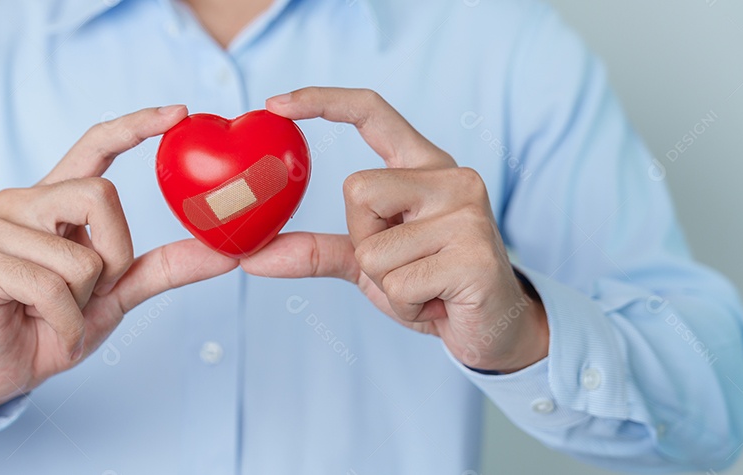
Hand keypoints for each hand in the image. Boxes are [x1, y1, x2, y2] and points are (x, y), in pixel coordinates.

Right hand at [0, 106, 238, 416]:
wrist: (3, 372)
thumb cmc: (53, 325)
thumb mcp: (118, 293)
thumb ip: (166, 268)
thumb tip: (227, 253)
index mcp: (54, 198)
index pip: (95, 144)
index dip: (136, 125)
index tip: (179, 113)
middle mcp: (22, 201)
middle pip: (101, 195)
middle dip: (115, 255)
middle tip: (93, 291)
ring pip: (81, 255)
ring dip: (84, 299)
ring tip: (57, 315)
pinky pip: (51, 288)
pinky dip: (66, 322)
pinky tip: (49, 330)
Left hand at [242, 88, 547, 372]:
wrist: (493, 329)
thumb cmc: (431, 286)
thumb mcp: (369, 262)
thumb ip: (316, 251)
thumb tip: (250, 257)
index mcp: (425, 166)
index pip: (373, 113)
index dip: (323, 101)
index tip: (275, 103)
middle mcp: (452, 178)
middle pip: (357, 191)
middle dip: (365, 241)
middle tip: (405, 263)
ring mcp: (468, 215)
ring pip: (374, 249)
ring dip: (388, 283)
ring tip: (427, 286)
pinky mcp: (476, 257)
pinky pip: (398, 285)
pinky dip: (408, 306)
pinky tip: (440, 301)